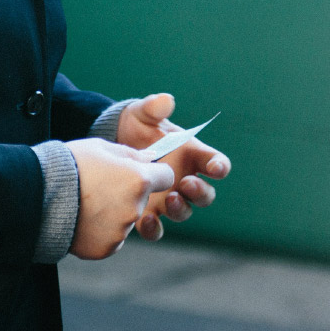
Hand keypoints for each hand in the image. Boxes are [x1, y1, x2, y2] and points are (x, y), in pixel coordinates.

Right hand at [65, 138, 174, 258]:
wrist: (37, 195)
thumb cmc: (69, 165)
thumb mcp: (101, 147)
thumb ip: (129, 154)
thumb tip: (149, 159)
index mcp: (139, 179)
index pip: (167, 177)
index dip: (155, 173)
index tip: (140, 172)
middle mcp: (135, 208)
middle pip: (143, 200)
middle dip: (129, 193)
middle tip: (100, 187)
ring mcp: (121, 231)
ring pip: (126, 220)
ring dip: (114, 213)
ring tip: (85, 202)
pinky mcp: (106, 248)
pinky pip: (112, 239)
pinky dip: (101, 231)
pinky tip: (82, 219)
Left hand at [116, 93, 230, 240]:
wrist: (109, 144)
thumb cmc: (135, 126)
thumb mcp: (142, 114)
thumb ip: (153, 108)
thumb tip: (165, 101)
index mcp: (192, 156)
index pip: (215, 164)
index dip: (219, 166)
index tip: (216, 167)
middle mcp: (185, 181)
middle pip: (205, 194)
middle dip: (200, 191)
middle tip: (187, 183)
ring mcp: (167, 199)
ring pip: (185, 212)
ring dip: (182, 209)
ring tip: (170, 200)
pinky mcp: (148, 213)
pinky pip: (157, 229)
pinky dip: (155, 229)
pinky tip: (146, 221)